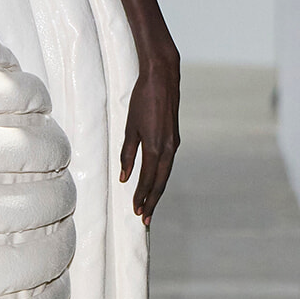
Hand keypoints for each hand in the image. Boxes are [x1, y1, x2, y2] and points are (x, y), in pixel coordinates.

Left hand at [119, 51, 179, 223]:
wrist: (163, 78)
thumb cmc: (143, 100)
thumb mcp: (130, 127)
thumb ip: (127, 154)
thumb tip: (124, 177)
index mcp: (156, 147)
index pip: (147, 179)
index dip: (142, 197)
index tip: (136, 212)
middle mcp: (168, 149)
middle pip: (160, 182)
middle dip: (152, 201)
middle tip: (145, 220)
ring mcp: (174, 144)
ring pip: (165, 174)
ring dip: (157, 191)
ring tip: (149, 206)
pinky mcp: (174, 138)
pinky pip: (167, 164)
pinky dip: (161, 177)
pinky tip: (154, 183)